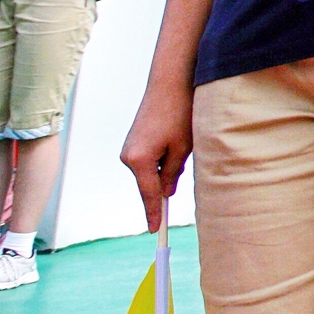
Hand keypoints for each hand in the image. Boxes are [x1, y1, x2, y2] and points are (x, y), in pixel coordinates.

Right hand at [122, 77, 193, 215]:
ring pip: (152, 171)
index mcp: (139, 161)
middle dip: (169, 180)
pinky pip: (150, 160)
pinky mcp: (133, 141)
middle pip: (151, 183)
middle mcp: (128, 156)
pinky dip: (164, 156)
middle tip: (184, 153)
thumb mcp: (183, 148)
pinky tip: (173, 137)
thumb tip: (165, 192)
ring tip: (180, 140)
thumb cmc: (179, 114)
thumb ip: (173, 174)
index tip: (154, 230)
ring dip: (168, 164)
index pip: (149, 195)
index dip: (154, 213)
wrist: (168, 84)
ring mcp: (129, 149)